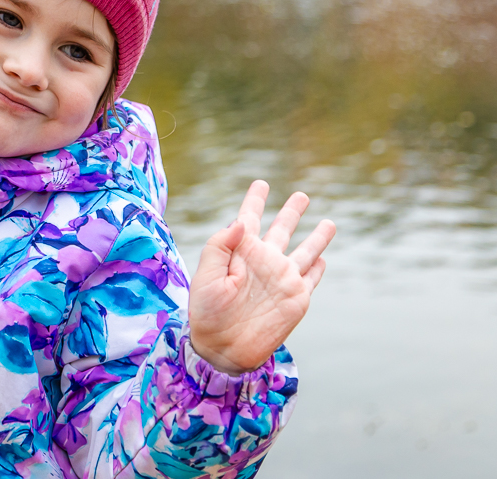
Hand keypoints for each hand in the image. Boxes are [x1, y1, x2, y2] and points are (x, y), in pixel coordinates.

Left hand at [189, 181, 335, 374]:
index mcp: (241, 252)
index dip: (255, 200)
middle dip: (291, 212)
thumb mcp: (205, 277)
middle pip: (282, 229)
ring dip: (316, 237)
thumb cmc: (207, 313)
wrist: (223, 349)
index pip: (249, 218)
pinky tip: (323, 259)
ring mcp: (282, 279)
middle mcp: (264, 261)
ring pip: (305, 251)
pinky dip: (319, 268)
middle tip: (302, 195)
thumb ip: (219, 247)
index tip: (261, 183)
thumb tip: (241, 222)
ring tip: (329, 222)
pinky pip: (311, 278)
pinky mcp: (297, 298)